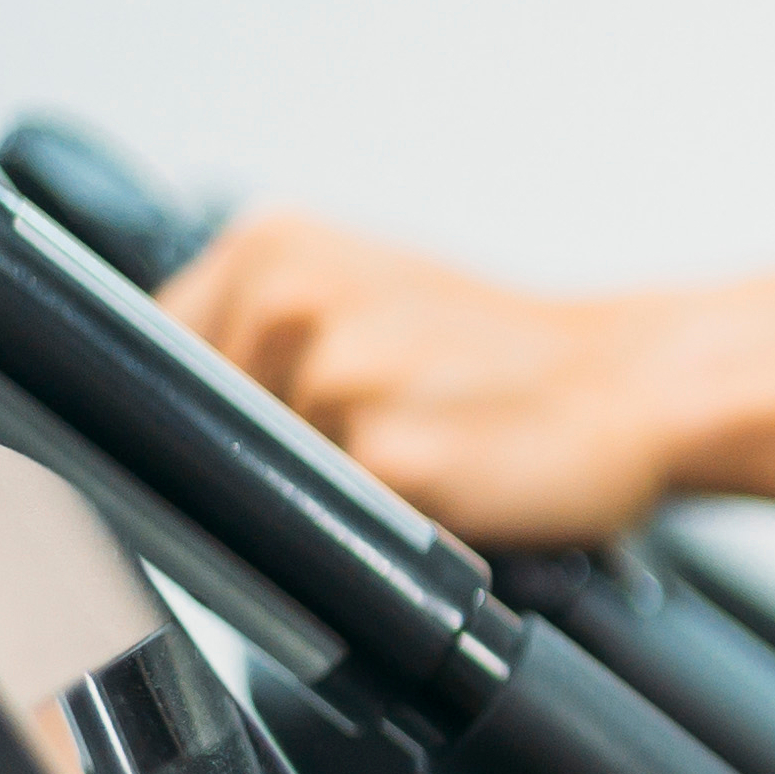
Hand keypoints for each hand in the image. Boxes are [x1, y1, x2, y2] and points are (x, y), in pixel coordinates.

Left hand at [170, 210, 680, 547]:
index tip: (228, 439)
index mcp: (270, 244)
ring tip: (412, 455)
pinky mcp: (387, 459)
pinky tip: (437, 487)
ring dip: (325, 495)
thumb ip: (248, 337)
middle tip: (367, 438)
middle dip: (260, 456)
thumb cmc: (496, 358)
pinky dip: (376, 528)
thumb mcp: (357, 298)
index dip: (176, 418)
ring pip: (260, 483)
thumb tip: (139, 425)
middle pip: (193, 431)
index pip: (139, 357)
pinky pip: (333, 528)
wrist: (635, 385)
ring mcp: (338, 376)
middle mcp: (292, 297)